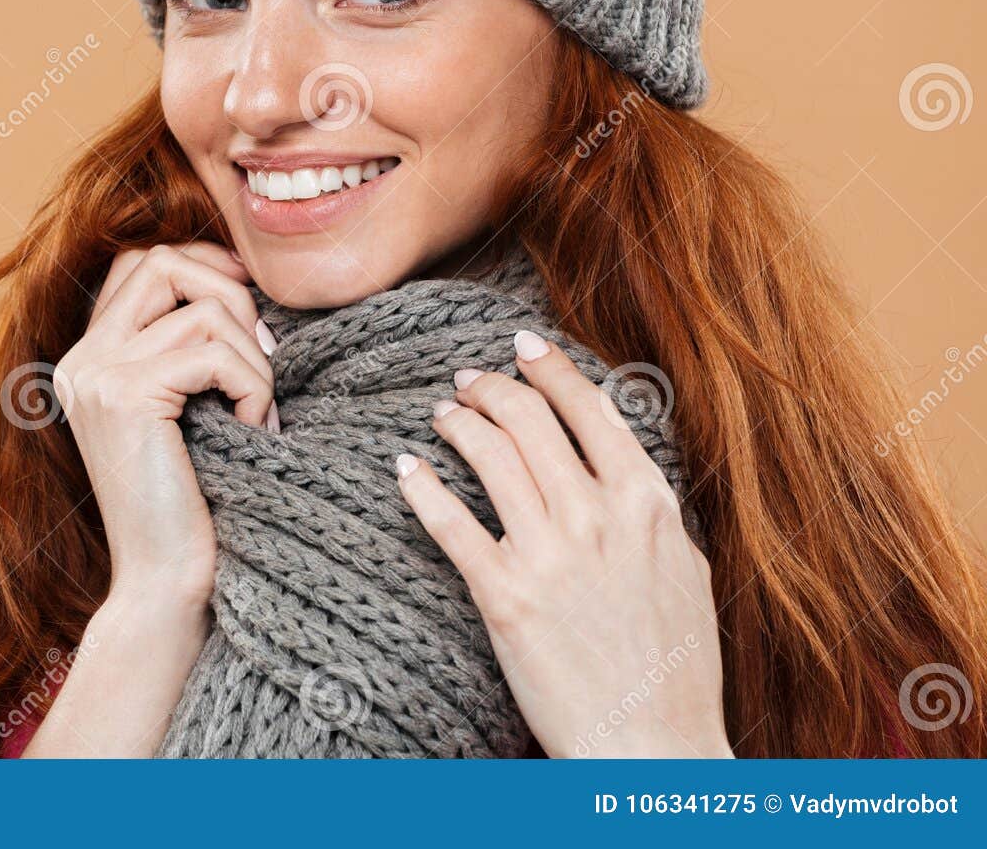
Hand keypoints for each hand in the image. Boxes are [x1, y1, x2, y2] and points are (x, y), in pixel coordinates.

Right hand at [53, 241, 275, 606]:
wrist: (165, 582)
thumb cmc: (191, 502)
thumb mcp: (186, 410)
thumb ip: (188, 348)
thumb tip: (242, 282)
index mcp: (89, 359)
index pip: (140, 262)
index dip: (202, 265)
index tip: (249, 306)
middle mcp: (81, 360)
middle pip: (163, 262)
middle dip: (231, 296)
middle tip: (262, 357)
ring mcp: (97, 375)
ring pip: (203, 310)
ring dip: (254, 358)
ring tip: (260, 412)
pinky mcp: (125, 397)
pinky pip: (215, 354)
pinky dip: (253, 386)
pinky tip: (254, 429)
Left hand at [394, 330, 731, 757]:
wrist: (653, 746)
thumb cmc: (675, 665)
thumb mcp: (685, 569)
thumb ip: (652, 511)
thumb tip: (627, 469)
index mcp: (647, 503)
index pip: (591, 408)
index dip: (550, 367)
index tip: (523, 345)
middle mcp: (597, 517)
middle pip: (529, 419)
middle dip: (490, 387)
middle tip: (468, 381)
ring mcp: (548, 554)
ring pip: (488, 454)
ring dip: (457, 422)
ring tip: (442, 416)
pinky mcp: (504, 596)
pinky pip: (450, 521)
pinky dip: (422, 486)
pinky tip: (406, 468)